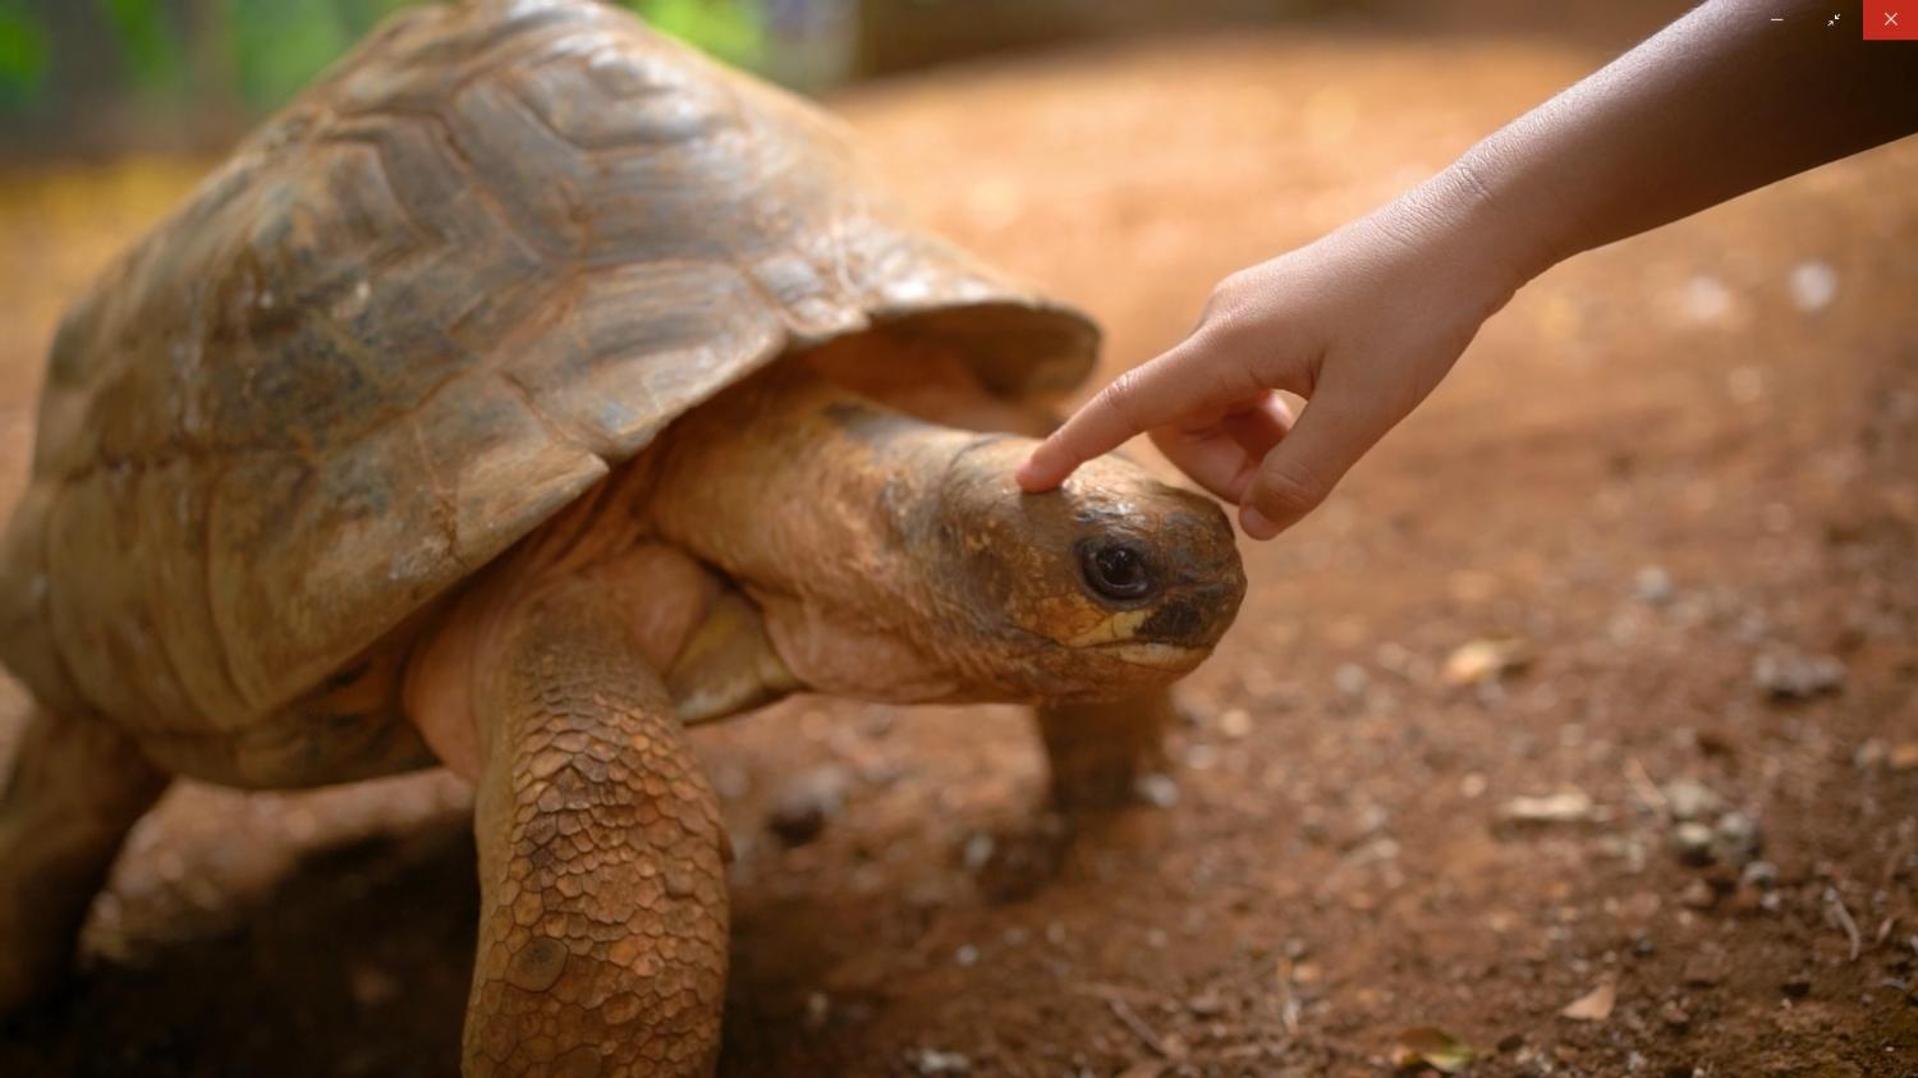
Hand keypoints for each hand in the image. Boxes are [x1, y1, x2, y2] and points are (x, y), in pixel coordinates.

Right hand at [1017, 192, 1522, 538]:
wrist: (1466, 233)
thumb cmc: (1417, 314)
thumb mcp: (1365, 412)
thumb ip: (1302, 478)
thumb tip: (1254, 526)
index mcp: (1227, 345)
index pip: (1128, 406)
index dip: (1075, 447)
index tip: (1028, 483)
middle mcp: (1220, 324)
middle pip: (1180, 425)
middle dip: (1225, 471)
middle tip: (1294, 485)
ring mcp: (1245, 316)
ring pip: (1214, 410)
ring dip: (1253, 448)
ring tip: (1322, 443)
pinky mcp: (1272, 315)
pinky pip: (1244, 387)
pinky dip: (1271, 420)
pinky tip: (1326, 413)